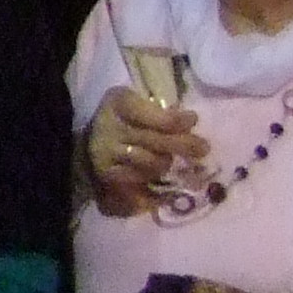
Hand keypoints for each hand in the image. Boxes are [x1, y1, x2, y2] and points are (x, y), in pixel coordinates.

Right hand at [83, 86, 209, 218]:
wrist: (88, 145)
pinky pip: (139, 182)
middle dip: (182, 144)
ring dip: (166, 163)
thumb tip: (190, 122)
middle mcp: (110, 128)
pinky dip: (154, 185)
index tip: (193, 120)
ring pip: (149, 163)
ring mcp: (107, 154)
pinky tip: (166, 189)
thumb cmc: (122, 120)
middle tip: (203, 148)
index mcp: (118, 104)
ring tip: (173, 162)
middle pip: (153, 139)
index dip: (173, 119)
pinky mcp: (108, 175)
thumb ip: (159, 112)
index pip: (147, 113)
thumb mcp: (136, 105)